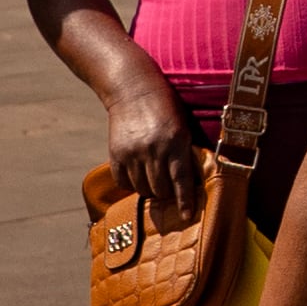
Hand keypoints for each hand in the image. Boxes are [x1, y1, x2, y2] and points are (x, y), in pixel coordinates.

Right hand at [99, 71, 207, 219]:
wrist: (133, 88)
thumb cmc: (165, 106)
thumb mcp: (182, 125)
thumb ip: (184, 151)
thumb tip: (190, 181)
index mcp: (175, 141)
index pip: (181, 179)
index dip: (184, 201)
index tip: (187, 217)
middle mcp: (154, 149)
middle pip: (161, 189)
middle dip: (167, 194)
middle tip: (169, 191)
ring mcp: (133, 152)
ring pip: (143, 189)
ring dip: (150, 190)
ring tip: (154, 182)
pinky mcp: (116, 153)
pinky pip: (124, 182)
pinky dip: (132, 184)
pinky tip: (138, 177)